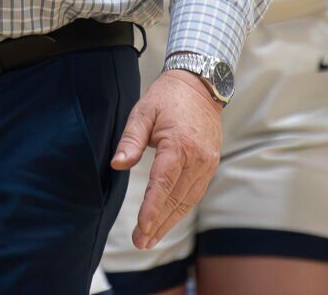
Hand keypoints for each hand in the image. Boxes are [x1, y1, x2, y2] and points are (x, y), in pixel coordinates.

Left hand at [110, 69, 221, 249]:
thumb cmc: (167, 97)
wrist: (200, 85)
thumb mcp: (143, 112)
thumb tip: (117, 165)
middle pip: (175, 199)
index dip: (151, 209)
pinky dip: (181, 210)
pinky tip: (168, 220)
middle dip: (157, 223)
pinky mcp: (211, 164)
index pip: (163, 184)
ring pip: (187, 201)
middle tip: (140, 242)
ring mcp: (207, 163)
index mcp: (179, 145)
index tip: (141, 228)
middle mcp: (197, 158)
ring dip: (169, 222)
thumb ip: (130, 140)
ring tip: (151, 238)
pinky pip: (195, 193)